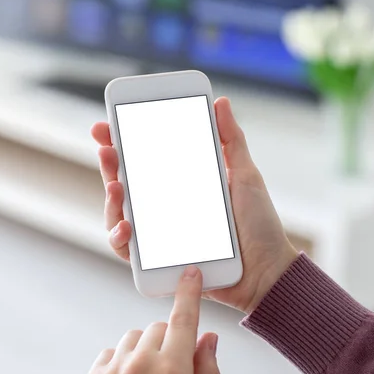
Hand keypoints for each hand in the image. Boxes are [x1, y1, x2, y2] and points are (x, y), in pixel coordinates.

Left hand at [83, 266, 219, 373]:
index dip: (189, 294)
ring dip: (143, 350)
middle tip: (170, 368)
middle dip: (168, 341)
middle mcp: (141, 365)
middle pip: (158, 328)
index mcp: (172, 372)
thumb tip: (208, 340)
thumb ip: (207, 372)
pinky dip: (120, 362)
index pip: (185, 320)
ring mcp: (114, 370)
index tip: (190, 274)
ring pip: (133, 337)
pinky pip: (111, 353)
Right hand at [91, 97, 298, 313]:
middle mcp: (166, 208)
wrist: (268, 271)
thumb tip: (221, 102)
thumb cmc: (259, 225)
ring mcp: (160, 235)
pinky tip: (126, 227)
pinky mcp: (159, 261)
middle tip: (106, 149)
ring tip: (115, 187)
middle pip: (126, 184)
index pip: (145, 161)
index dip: (123, 143)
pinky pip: (128, 251)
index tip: (108, 126)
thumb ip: (231, 141)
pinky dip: (120, 238)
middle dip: (109, 165)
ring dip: (110, 201)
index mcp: (182, 185)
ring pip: (119, 215)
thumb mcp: (245, 176)